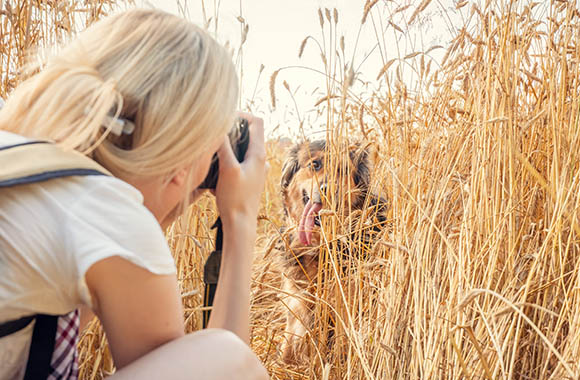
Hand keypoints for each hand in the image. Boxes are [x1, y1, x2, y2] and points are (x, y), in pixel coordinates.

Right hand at [214, 113, 265, 230]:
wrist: (240, 225)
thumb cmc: (235, 199)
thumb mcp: (227, 169)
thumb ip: (224, 147)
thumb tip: (218, 127)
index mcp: (259, 154)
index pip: (257, 122)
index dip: (242, 114)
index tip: (224, 117)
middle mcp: (261, 160)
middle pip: (249, 134)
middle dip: (231, 131)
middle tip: (214, 133)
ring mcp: (256, 171)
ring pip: (242, 149)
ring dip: (228, 147)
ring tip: (212, 152)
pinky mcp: (249, 180)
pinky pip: (238, 163)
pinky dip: (227, 162)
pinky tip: (215, 173)